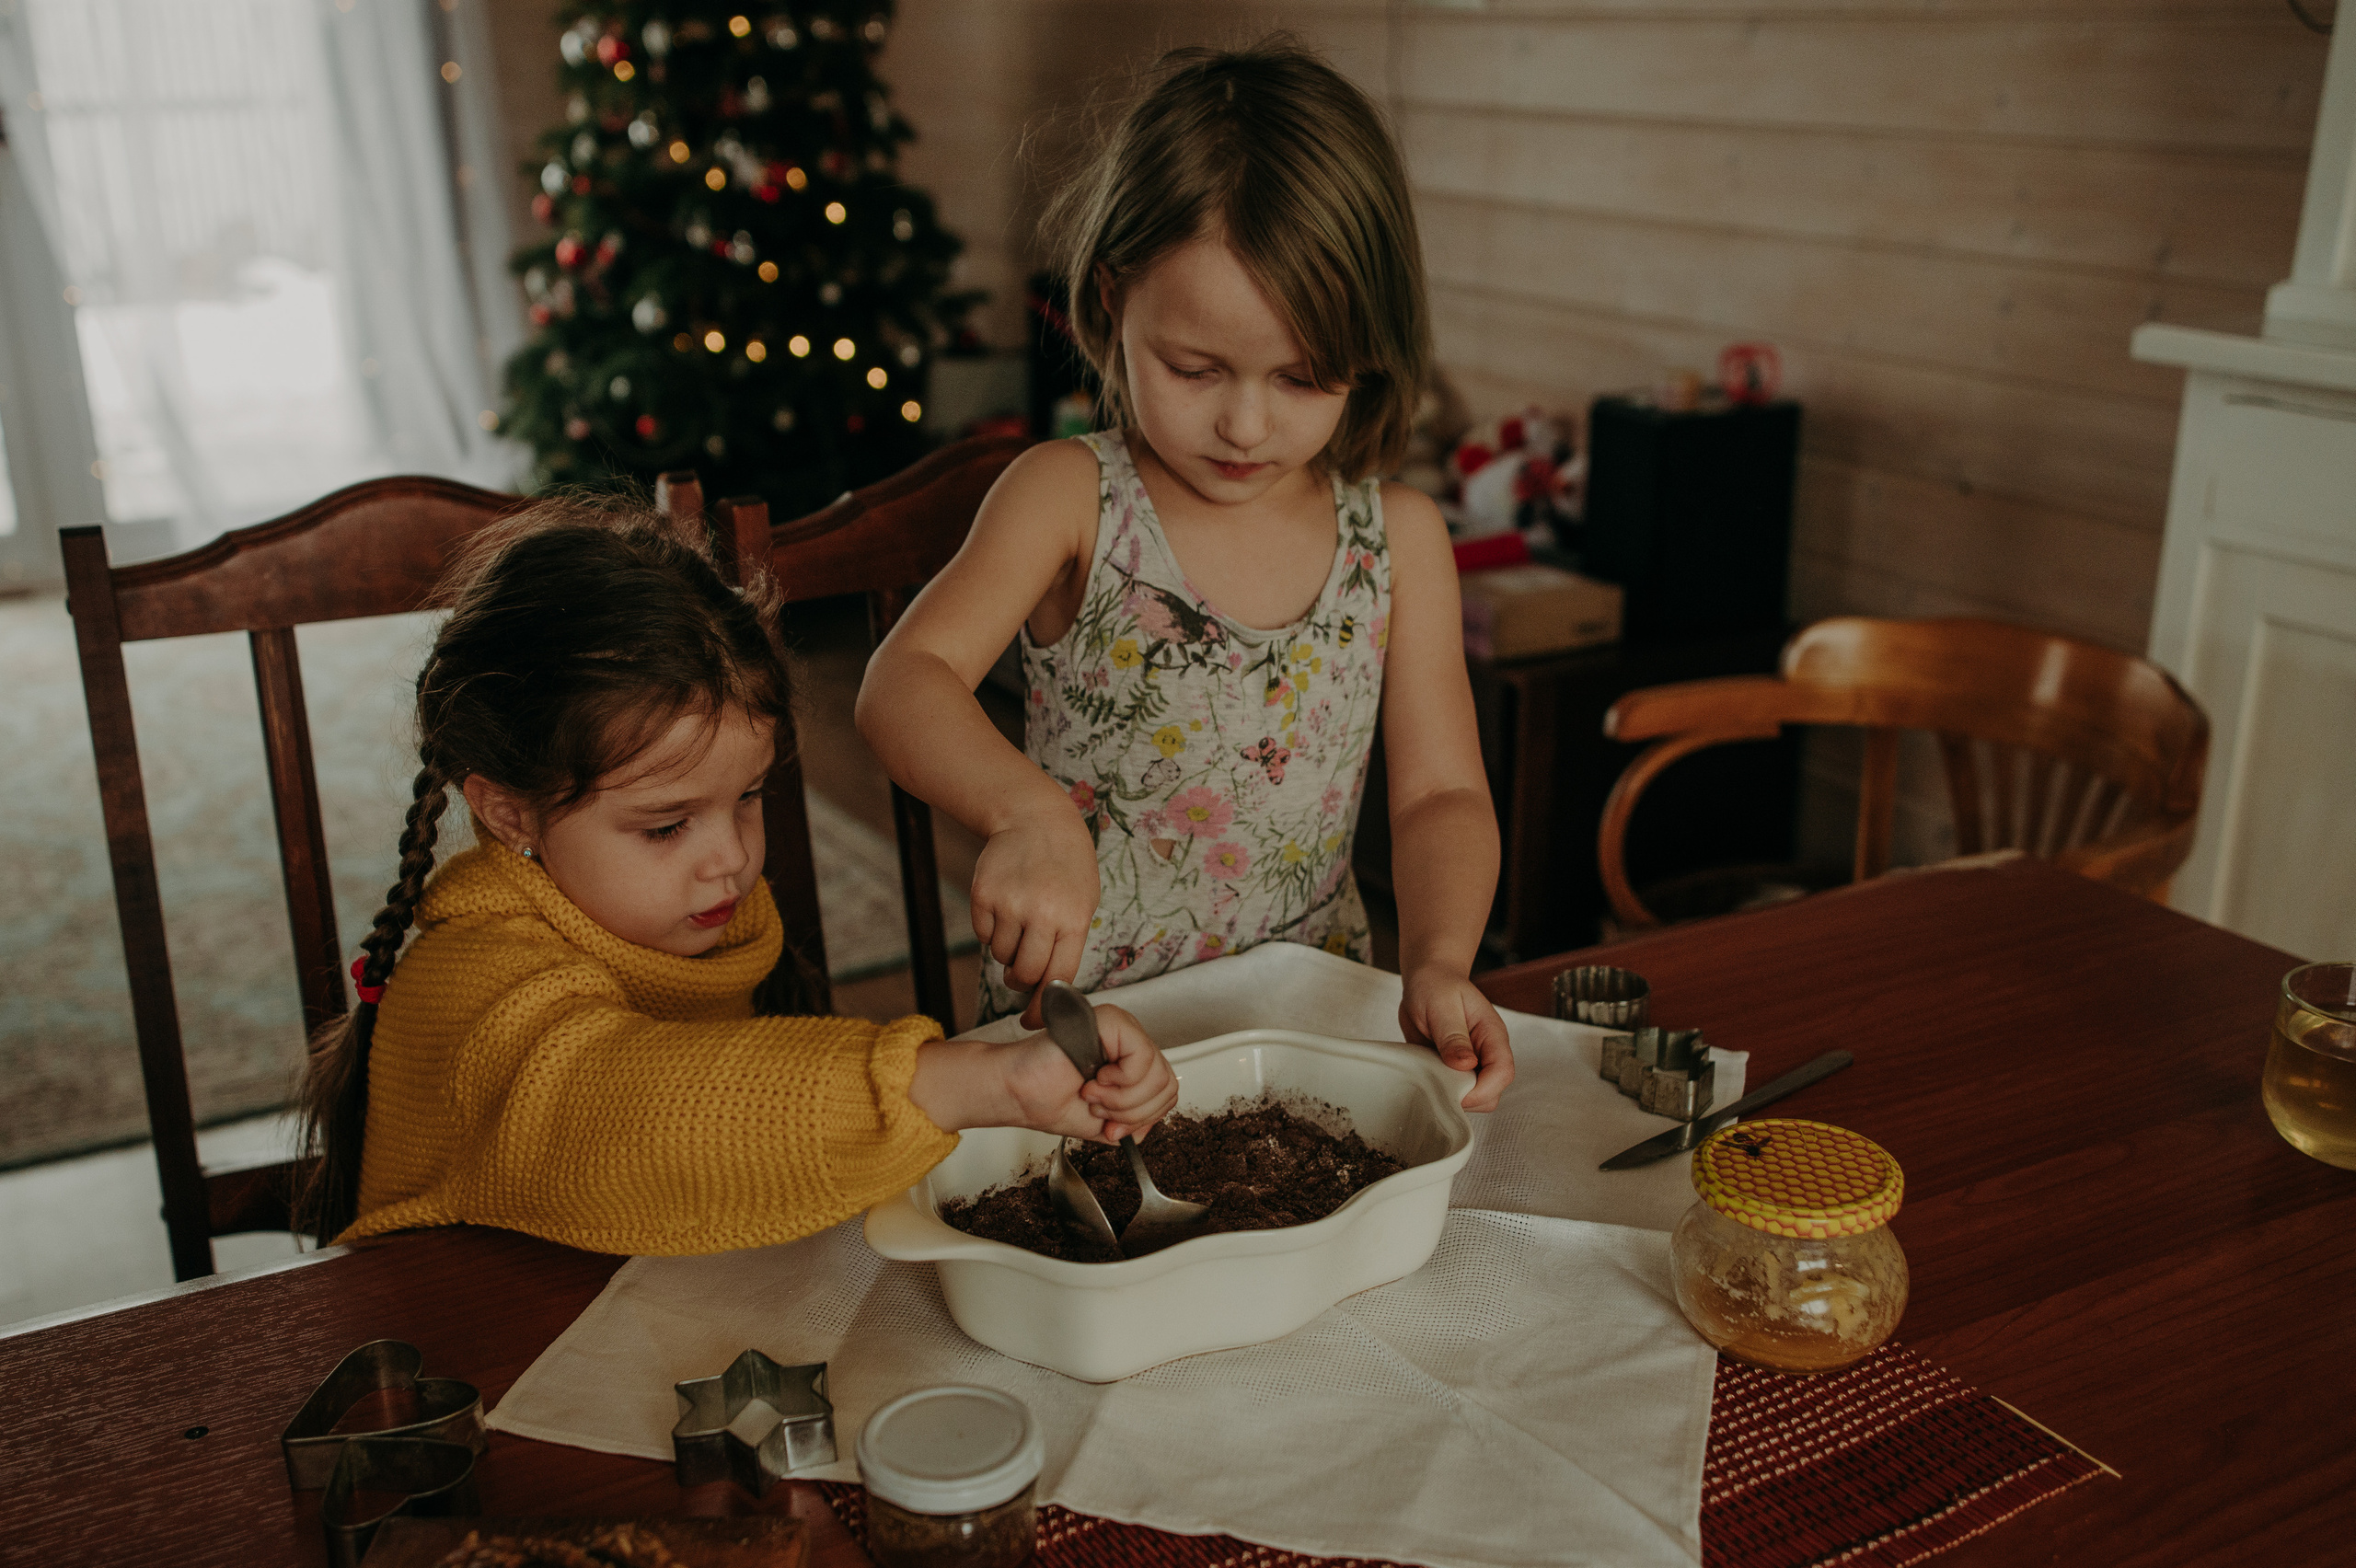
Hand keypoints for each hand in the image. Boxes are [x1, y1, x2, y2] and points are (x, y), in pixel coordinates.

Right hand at [911, 1004, 1178, 1141]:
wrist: (1017, 1093)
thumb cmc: (1048, 1099)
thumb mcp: (1104, 1123)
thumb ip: (1135, 1122)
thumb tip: (1152, 1124)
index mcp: (1130, 1060)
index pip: (1168, 1091)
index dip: (1143, 1117)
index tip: (1111, 1126)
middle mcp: (1129, 1040)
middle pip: (1167, 1085)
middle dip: (1132, 1112)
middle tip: (1099, 1108)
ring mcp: (1121, 1027)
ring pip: (1157, 1074)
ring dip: (1121, 1099)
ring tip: (1092, 1093)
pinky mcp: (1111, 1020)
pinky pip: (1141, 1057)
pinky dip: (1119, 1083)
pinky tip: (1093, 1080)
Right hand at [970, 805, 1098, 1016]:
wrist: (1036, 821)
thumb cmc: (1066, 866)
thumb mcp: (1083, 903)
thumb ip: (1068, 944)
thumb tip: (1048, 989)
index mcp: (1073, 920)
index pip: (1057, 979)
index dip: (1043, 1007)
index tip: (1033, 1020)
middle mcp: (1041, 914)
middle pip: (1024, 974)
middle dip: (1022, 980)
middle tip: (1022, 972)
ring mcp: (1010, 904)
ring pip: (1000, 956)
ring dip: (1008, 952)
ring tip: (1019, 924)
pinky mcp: (983, 895)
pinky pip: (983, 935)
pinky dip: (991, 932)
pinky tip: (1005, 909)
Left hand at [1400, 967, 1513, 1111]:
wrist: (1427, 979)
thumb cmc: (1437, 986)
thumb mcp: (1441, 1006)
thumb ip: (1453, 1036)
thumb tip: (1466, 1064)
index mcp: (1492, 1035)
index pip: (1502, 1072)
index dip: (1482, 1089)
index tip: (1454, 1091)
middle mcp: (1486, 1052)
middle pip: (1492, 1092)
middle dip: (1468, 1098)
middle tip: (1437, 1085)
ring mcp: (1472, 1063)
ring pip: (1475, 1097)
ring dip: (1454, 1096)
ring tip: (1430, 1076)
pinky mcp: (1455, 1069)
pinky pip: (1456, 1092)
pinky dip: (1442, 1092)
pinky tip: (1426, 1077)